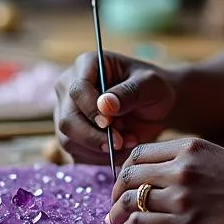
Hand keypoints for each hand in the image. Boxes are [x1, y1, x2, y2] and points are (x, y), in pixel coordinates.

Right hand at [54, 51, 176, 164]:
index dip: (91, 110)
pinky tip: (121, 149)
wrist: (157, 108)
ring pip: (68, 139)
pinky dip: (100, 158)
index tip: (109, 123)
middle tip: (120, 142)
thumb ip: (128, 93)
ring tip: (128, 141)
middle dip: (93, 136)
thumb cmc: (153, 88)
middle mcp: (69, 87)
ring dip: (99, 148)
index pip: (77, 90)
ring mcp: (67, 113)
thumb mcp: (149, 85)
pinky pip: (78, 154)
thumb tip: (104, 105)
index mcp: (87, 65)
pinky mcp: (73, 136)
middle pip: (67, 119)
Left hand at [107, 137, 223, 223]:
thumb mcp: (218, 157)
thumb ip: (187, 160)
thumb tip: (158, 173)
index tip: (126, 183)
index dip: (126, 170)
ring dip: (118, 213)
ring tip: (117, 221)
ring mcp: (182, 198)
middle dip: (117, 192)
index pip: (138, 154)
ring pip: (130, 201)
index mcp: (189, 148)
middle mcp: (181, 169)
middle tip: (116, 205)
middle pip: (129, 176)